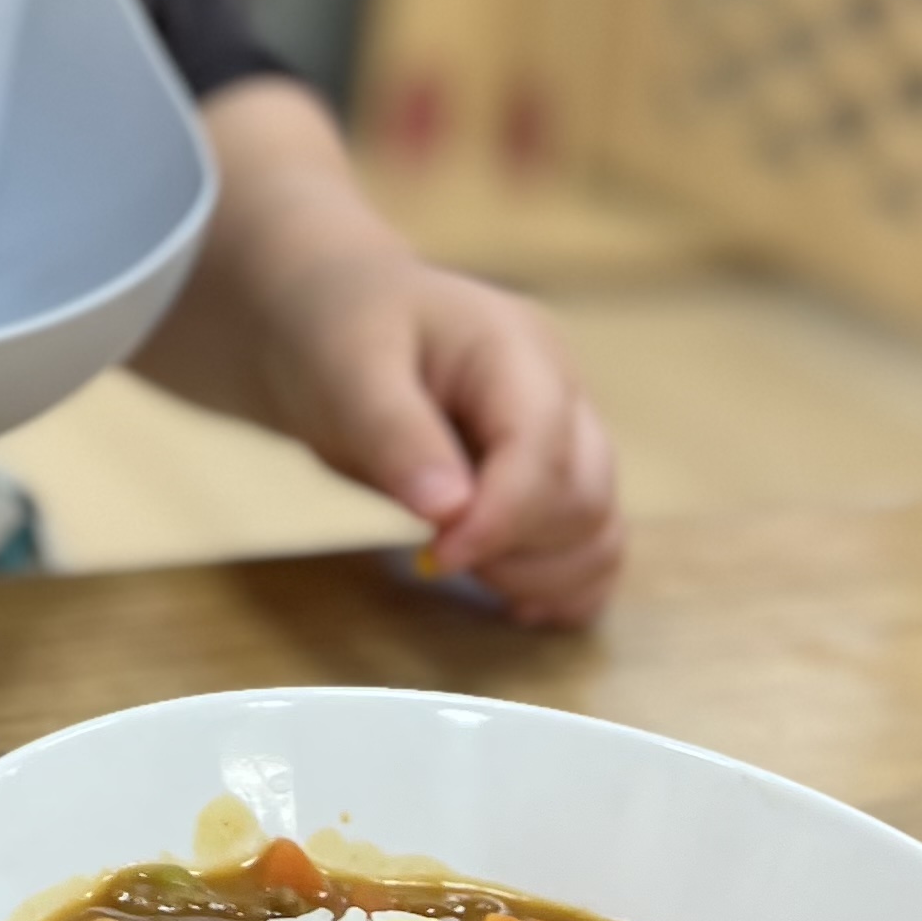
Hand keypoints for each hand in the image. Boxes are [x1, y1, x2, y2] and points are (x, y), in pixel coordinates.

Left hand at [135, 77, 623, 627]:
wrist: (323, 321)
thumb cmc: (333, 330)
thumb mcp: (346, 369)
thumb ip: (396, 434)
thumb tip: (449, 511)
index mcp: (516, 348)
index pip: (542, 450)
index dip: (500, 519)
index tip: (436, 556)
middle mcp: (557, 391)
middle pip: (584, 498)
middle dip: (517, 549)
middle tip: (433, 553)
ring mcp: (561, 435)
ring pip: (599, 528)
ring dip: (543, 575)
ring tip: (461, 567)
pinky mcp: (550, 476)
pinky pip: (592, 542)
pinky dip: (563, 583)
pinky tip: (508, 599)